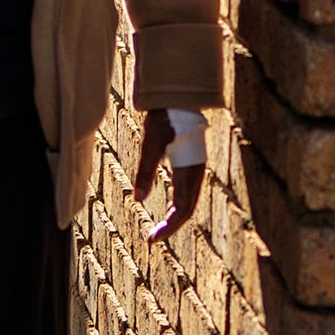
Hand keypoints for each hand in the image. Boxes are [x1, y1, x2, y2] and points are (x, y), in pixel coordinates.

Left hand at [133, 109, 204, 245]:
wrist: (177, 95)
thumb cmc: (164, 117)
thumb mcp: (151, 143)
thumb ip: (145, 171)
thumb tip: (138, 200)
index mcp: (190, 170)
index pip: (183, 209)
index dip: (169, 227)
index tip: (152, 239)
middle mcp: (196, 172)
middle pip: (187, 209)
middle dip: (170, 226)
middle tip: (150, 239)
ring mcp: (194, 169)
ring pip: (188, 201)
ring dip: (174, 217)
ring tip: (157, 230)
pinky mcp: (189, 164)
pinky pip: (185, 191)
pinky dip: (176, 205)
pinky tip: (165, 210)